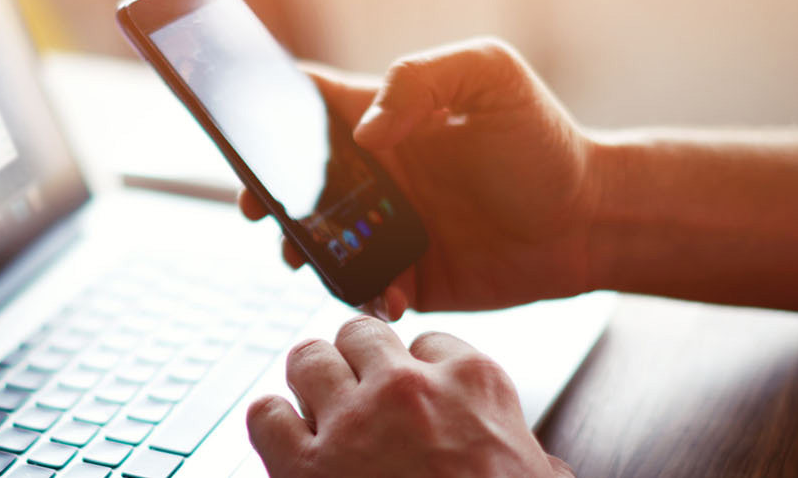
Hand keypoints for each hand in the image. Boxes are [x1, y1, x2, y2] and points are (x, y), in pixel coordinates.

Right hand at [240, 38, 601, 318]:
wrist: (591, 221)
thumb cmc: (544, 142)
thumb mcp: (491, 77)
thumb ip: (420, 80)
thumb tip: (361, 132)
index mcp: (385, 119)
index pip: (308, 105)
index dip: (267, 113)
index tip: (248, 134)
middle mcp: (376, 174)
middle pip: (294, 179)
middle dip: (264, 192)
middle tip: (258, 207)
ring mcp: (387, 228)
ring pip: (315, 240)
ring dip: (299, 249)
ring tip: (305, 258)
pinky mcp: (406, 277)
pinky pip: (360, 289)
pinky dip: (356, 294)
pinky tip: (383, 292)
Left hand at [247, 316, 572, 476]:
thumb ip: (525, 453)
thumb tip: (531, 460)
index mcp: (473, 384)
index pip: (429, 342)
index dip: (415, 369)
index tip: (411, 392)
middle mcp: (407, 390)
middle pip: (360, 333)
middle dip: (354, 360)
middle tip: (355, 392)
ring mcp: (352, 423)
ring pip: (307, 358)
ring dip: (308, 381)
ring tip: (315, 406)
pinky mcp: (304, 467)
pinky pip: (266, 415)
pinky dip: (271, 424)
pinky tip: (285, 439)